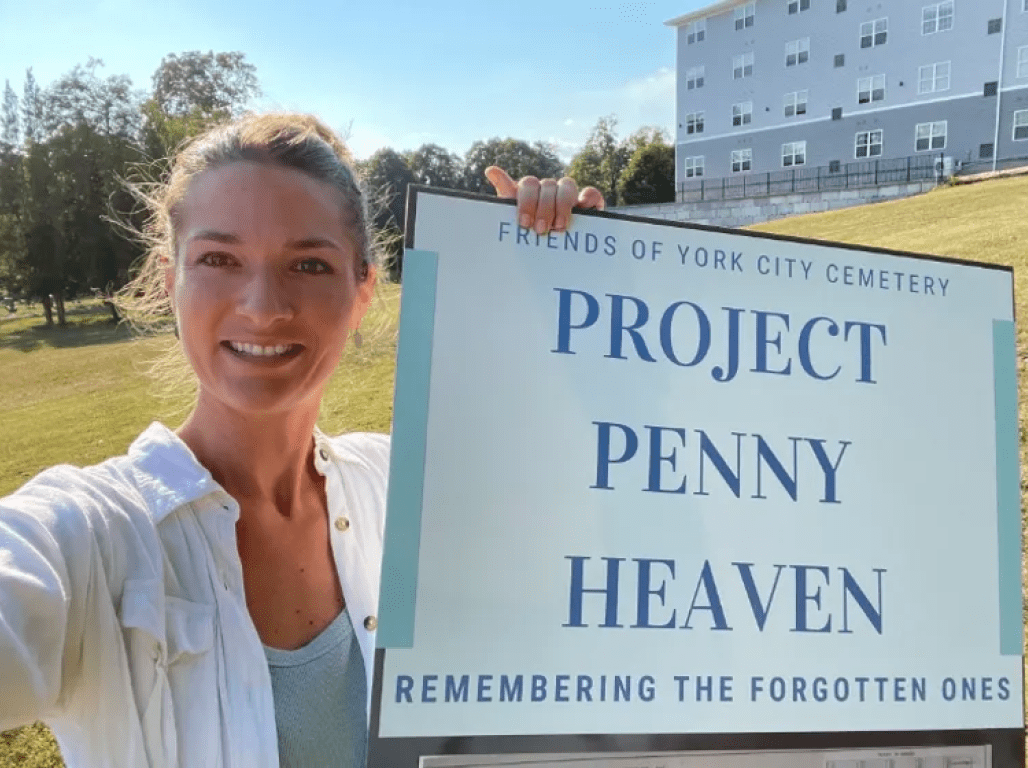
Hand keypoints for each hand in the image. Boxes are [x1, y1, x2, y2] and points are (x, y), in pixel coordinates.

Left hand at [484, 166, 604, 234]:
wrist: (553, 255)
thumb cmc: (529, 236)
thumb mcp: (514, 222)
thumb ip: (505, 198)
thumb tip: (490, 170)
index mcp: (530, 193)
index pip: (528, 184)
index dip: (526, 200)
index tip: (524, 222)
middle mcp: (549, 190)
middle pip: (546, 185)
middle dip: (543, 208)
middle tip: (539, 230)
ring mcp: (569, 195)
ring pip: (567, 185)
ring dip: (562, 205)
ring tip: (558, 227)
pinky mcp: (588, 204)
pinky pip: (591, 193)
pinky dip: (588, 198)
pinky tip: (582, 208)